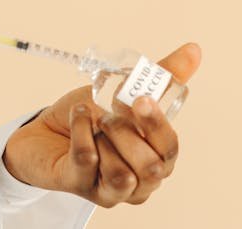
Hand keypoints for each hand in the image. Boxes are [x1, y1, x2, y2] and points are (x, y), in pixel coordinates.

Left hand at [1, 43, 201, 207]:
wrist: (47, 129)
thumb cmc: (93, 118)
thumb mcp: (127, 94)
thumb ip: (161, 76)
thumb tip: (194, 49)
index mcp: (156, 159)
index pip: (169, 150)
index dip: (157, 125)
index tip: (141, 99)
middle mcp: (138, 183)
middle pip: (151, 169)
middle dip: (129, 134)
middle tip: (110, 114)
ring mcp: (110, 191)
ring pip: (121, 176)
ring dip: (105, 138)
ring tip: (94, 120)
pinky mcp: (80, 187)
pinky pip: (87, 162)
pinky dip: (81, 131)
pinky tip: (78, 116)